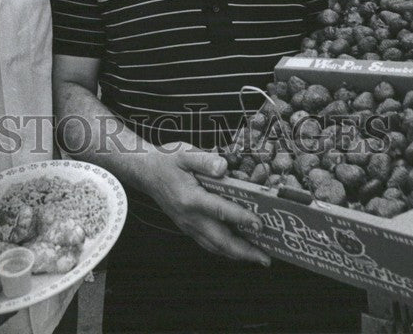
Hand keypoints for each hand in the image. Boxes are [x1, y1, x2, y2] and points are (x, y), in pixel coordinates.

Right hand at [144, 147, 270, 266]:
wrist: (146, 172)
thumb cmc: (167, 160)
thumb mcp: (184, 153)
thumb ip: (204, 159)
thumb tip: (224, 167)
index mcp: (190, 198)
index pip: (220, 210)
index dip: (241, 217)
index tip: (259, 223)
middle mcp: (190, 217)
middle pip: (220, 240)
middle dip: (244, 251)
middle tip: (266, 258)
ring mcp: (188, 225)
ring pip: (215, 246)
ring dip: (237, 255)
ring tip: (258, 258)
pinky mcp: (187, 227)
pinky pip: (208, 244)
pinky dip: (225, 250)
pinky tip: (237, 251)